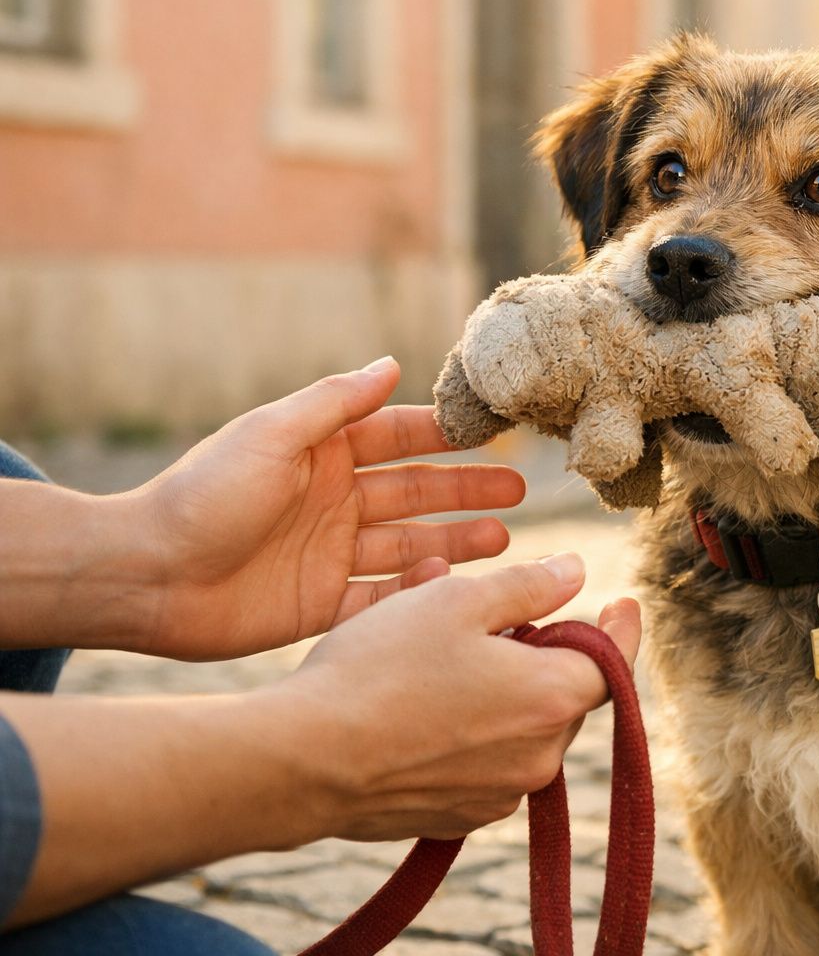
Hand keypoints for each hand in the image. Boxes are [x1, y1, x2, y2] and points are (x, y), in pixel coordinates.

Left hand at [127, 357, 525, 658]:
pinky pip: (383, 598)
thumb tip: (391, 365)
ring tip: (504, 541)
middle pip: (416, 494)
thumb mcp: (271, 434)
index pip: (398, 438)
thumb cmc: (203, 495)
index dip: (446, 434)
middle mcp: (333, 502)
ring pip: (410, 546)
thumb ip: (334, 404)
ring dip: (457, 542)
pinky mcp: (322, 606)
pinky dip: (417, 592)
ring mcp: (331, 555)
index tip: (495, 430)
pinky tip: (450, 583)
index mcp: (322, 455)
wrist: (146, 575)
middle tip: (520, 488)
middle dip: (467, 490)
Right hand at [273, 554, 642, 840]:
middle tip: (489, 618)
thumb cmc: (379, 670)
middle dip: (540, 652)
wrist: (303, 761)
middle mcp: (539, 758)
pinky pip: (483, 762)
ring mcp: (499, 795)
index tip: (626, 601)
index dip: (621, 627)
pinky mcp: (457, 817)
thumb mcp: (457, 601)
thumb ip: (529, 586)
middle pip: (562, 692)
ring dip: (498, 688)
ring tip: (436, 652)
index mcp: (552, 698)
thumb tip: (576, 573)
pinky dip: (468, 729)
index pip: (613, 660)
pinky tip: (417, 703)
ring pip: (519, 726)